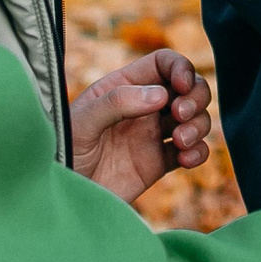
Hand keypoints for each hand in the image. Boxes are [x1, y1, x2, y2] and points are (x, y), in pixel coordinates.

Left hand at [71, 47, 213, 204]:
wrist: (62, 198)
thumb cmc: (62, 153)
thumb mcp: (81, 123)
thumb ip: (117, 103)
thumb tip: (161, 95)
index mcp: (122, 86)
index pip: (162, 64)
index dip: (180, 68)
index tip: (183, 86)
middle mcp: (141, 107)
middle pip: (188, 88)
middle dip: (196, 96)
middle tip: (181, 114)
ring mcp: (151, 135)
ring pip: (194, 118)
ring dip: (199, 125)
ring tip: (181, 141)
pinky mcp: (158, 163)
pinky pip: (191, 151)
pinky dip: (198, 152)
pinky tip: (186, 159)